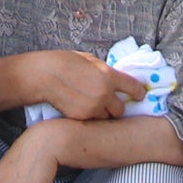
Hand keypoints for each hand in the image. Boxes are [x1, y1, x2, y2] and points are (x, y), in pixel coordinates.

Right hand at [27, 49, 145, 121]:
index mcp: (108, 75)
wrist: (43, 75)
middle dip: (116, 107)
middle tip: (108, 102)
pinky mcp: (82, 118)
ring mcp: (93, 108)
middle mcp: (104, 94)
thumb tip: (112, 79)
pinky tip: (80, 108)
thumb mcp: (89, 60)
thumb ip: (104, 71)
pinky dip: (90, 117)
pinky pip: (92, 121)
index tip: (139, 95)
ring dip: (103, 114)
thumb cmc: (64, 62)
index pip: (133, 88)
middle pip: (120, 109)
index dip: (139, 92)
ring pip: (106, 118)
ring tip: (91, 106)